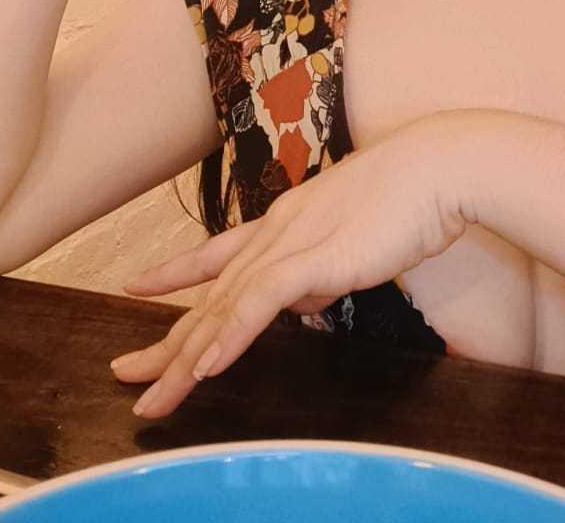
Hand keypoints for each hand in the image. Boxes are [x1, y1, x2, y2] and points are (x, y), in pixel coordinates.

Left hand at [109, 120, 466, 417]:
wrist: (440, 167)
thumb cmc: (411, 198)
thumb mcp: (353, 242)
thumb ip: (322, 270)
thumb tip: (305, 300)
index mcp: (285, 224)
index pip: (216, 253)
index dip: (174, 272)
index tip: (138, 284)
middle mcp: (275, 231)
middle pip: (208, 294)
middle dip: (166, 340)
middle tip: (125, 373)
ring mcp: (291, 242)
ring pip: (223, 306)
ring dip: (185, 357)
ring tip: (154, 396)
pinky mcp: (315, 256)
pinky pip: (258, 302)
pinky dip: (229, 336)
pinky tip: (205, 367)